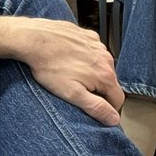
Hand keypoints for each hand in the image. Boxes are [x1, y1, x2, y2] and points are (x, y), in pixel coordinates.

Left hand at [0, 16, 124, 124]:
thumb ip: (96, 107)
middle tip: (77, 93)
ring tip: (72, 76)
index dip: (108, 109)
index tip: (95, 111)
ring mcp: (99, 45)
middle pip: (111, 82)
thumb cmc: (50, 67)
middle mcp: (107, 58)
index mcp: (105, 75)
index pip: (118, 99)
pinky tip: (71, 60)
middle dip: (99, 91)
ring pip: (103, 66)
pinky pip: (94, 52)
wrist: (37, 40)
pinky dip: (87, 58)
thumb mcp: (72, 94)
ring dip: (93, 74)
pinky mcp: (90, 36)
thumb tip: (114, 119)